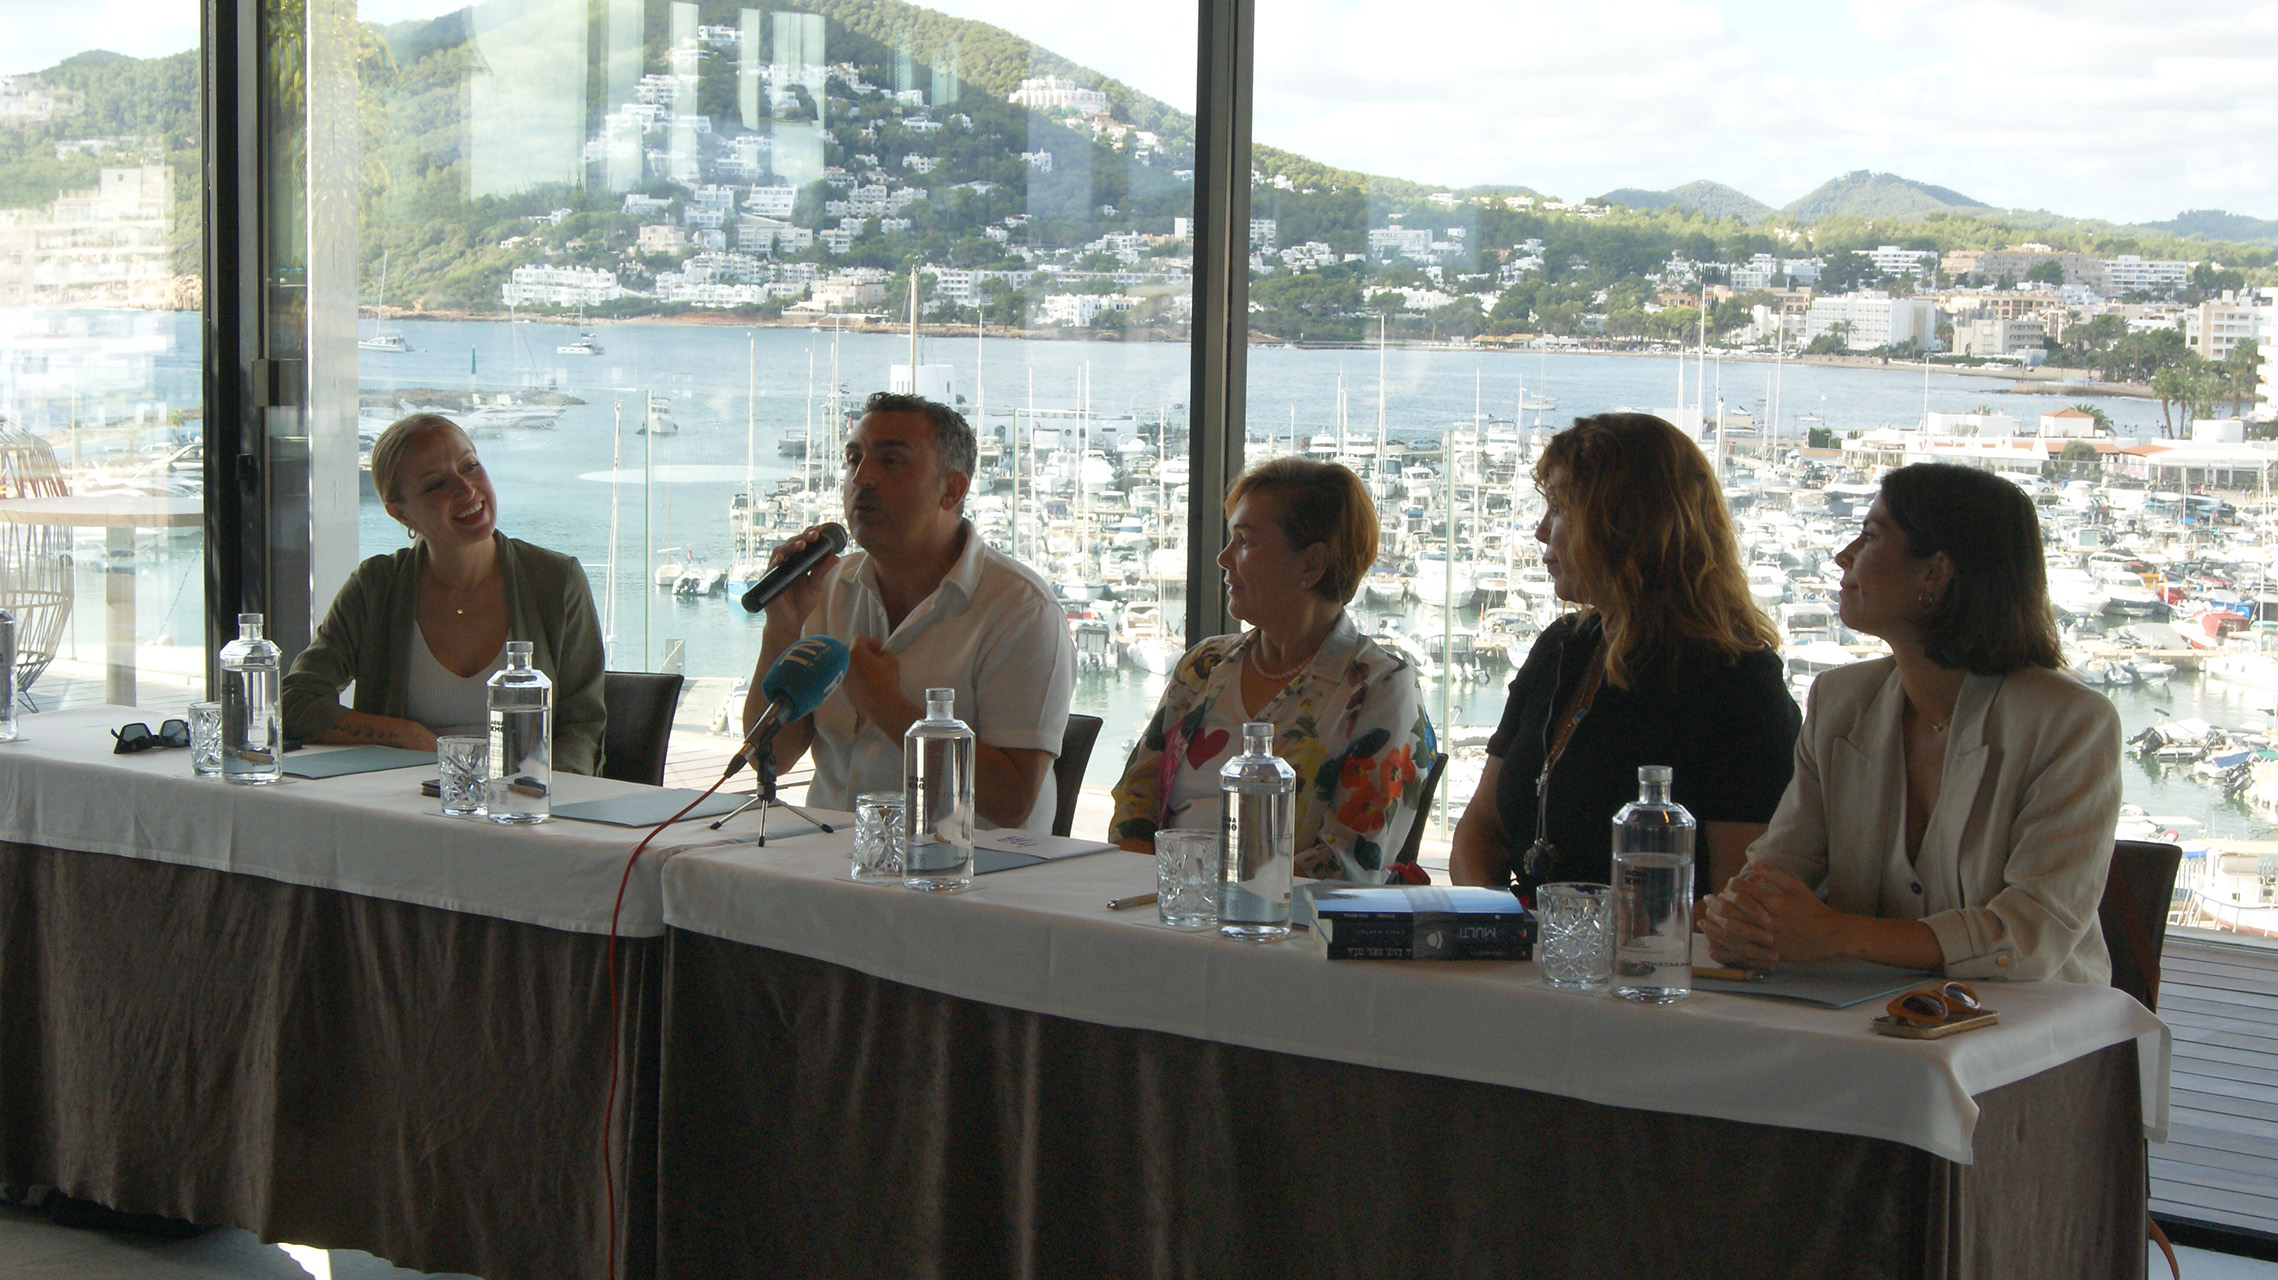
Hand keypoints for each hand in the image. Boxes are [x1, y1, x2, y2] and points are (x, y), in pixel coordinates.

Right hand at [763, 524, 839, 631]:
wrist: (790, 622)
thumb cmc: (801, 604)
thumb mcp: (815, 585)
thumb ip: (822, 571)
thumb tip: (836, 556)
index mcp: (797, 562)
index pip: (802, 543)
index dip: (808, 534)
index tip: (820, 529)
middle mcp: (785, 563)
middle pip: (791, 544)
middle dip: (803, 537)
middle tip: (814, 534)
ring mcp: (776, 570)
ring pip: (780, 552)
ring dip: (790, 546)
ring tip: (802, 544)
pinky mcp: (768, 580)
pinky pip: (770, 569)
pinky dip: (775, 562)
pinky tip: (781, 558)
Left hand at [843, 636, 913, 735]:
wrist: (881, 704)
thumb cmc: (887, 679)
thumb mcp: (891, 659)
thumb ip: (883, 653)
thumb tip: (878, 656)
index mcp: (855, 651)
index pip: (859, 639)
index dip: (871, 642)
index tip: (879, 648)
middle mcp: (844, 662)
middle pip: (849, 650)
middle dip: (861, 651)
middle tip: (873, 656)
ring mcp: (842, 676)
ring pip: (848, 665)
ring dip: (858, 664)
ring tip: (870, 669)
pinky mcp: (844, 689)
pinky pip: (849, 678)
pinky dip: (856, 676)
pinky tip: (867, 682)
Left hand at [1704, 863, 1848, 964]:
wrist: (1829, 936)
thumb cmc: (1813, 910)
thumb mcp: (1797, 887)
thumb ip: (1775, 875)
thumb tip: (1756, 863)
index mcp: (1774, 902)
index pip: (1743, 891)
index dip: (1730, 887)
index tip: (1725, 886)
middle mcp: (1767, 920)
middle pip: (1733, 911)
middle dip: (1716, 905)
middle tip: (1707, 900)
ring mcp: (1767, 938)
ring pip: (1733, 932)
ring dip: (1716, 926)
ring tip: (1704, 921)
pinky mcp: (1769, 952)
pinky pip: (1742, 952)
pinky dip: (1726, 950)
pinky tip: (1714, 947)